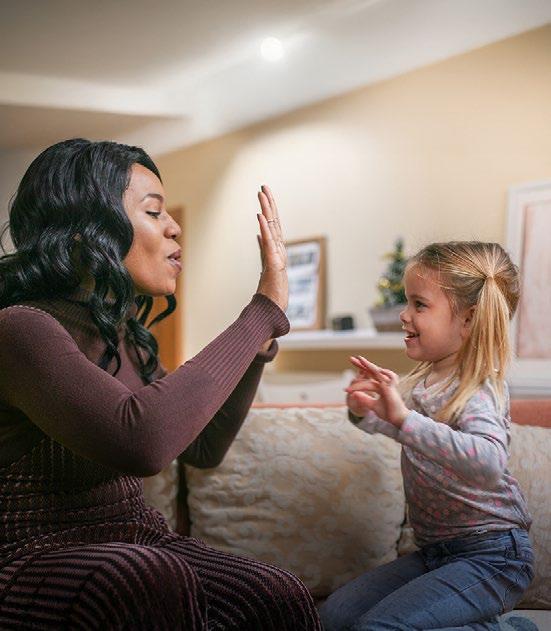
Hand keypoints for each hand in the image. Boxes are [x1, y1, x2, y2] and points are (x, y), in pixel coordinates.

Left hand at [256, 185, 287, 311]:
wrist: (272, 308)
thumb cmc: (271, 290)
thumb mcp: (267, 265)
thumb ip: (264, 249)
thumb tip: (258, 236)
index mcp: (276, 249)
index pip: (273, 224)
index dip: (269, 208)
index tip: (264, 194)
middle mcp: (278, 250)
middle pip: (274, 222)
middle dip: (269, 203)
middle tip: (263, 186)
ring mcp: (277, 256)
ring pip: (272, 228)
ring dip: (267, 210)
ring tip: (262, 194)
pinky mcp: (275, 264)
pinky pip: (268, 243)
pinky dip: (264, 229)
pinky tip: (260, 216)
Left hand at [345, 356, 409, 427]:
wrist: (397, 419)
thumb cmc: (388, 412)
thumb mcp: (373, 405)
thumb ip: (364, 400)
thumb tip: (353, 395)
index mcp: (380, 386)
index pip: (369, 376)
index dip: (360, 373)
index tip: (349, 376)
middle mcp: (384, 383)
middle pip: (371, 370)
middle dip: (361, 364)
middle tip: (351, 358)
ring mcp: (388, 384)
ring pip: (375, 372)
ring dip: (367, 365)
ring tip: (359, 359)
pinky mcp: (390, 387)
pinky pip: (383, 376)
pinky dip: (378, 371)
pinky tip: (370, 367)